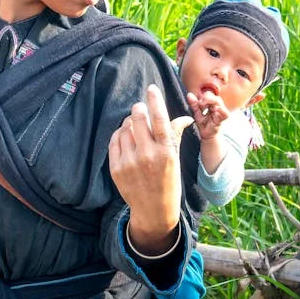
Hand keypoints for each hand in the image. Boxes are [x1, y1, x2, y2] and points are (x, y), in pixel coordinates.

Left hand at [108, 85, 192, 252]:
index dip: (154, 100)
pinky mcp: (116, 168)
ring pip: (124, 128)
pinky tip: (126, 138)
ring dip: (130, 123)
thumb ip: (175, 135)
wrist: (153, 210)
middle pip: (138, 118)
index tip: (151, 88)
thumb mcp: (176, 158)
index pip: (159, 118)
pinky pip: (114, 141)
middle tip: (140, 108)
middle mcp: (147, 155)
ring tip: (135, 128)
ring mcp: (129, 162)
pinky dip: (120, 135)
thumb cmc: (168, 181)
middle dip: (139, 109)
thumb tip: (185, 116)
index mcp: (166, 151)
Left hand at [187, 91, 229, 140]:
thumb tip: (189, 94)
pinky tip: (215, 109)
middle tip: (200, 104)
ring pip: (219, 102)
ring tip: (203, 107)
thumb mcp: (197, 113)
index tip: (198, 102)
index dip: (203, 96)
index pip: (209, 94)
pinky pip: (225, 113)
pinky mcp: (222, 119)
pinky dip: (221, 110)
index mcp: (211, 104)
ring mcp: (220, 112)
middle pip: (214, 96)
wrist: (207, 135)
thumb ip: (194, 104)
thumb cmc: (204, 124)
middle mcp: (217, 107)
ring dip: (211, 102)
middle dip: (206, 98)